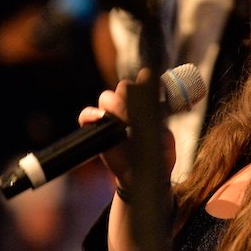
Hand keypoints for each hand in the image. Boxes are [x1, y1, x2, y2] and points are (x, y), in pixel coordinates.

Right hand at [77, 70, 175, 186]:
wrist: (142, 173)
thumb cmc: (156, 154)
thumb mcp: (164, 140)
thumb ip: (161, 125)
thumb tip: (159, 110)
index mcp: (146, 105)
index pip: (142, 84)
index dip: (144, 79)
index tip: (146, 78)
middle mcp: (128, 106)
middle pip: (123, 87)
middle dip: (127, 92)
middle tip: (134, 107)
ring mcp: (111, 116)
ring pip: (106, 98)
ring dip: (113, 104)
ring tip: (122, 119)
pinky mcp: (97, 128)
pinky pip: (86, 116)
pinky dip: (90, 115)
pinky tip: (99, 119)